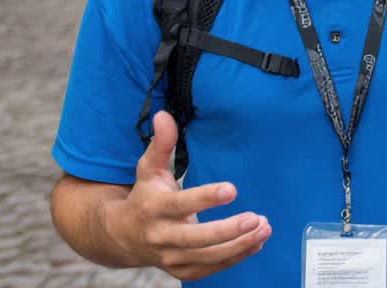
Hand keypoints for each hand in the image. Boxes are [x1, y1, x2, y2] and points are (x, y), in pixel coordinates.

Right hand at [114, 111, 271, 281]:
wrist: (123, 237)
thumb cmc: (144, 197)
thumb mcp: (147, 169)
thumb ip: (160, 143)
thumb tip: (164, 115)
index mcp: (153, 208)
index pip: (181, 204)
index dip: (206, 198)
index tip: (232, 189)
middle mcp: (161, 236)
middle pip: (196, 238)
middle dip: (228, 230)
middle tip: (255, 218)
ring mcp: (171, 257)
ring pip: (207, 256)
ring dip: (239, 245)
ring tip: (263, 229)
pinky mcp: (181, 270)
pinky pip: (211, 268)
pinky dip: (235, 257)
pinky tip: (255, 243)